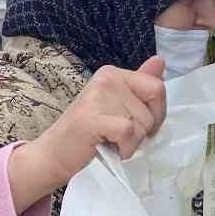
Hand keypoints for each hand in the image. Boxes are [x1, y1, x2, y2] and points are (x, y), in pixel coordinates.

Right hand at [13, 57, 167, 208]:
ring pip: (142, 124)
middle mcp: (107, 79)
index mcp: (113, 74)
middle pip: (152, 108)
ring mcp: (98, 96)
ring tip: (109, 141)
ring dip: (131, 143)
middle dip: (144, 131)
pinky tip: (109, 148)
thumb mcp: (118, 107)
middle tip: (119, 136)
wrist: (53, 155)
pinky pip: (129, 132)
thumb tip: (160, 60)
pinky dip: (124, 148)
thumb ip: (140, 85)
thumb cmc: (90, 134)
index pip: (157, 88)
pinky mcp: (92, 118)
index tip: (138, 125)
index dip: (156, 113)